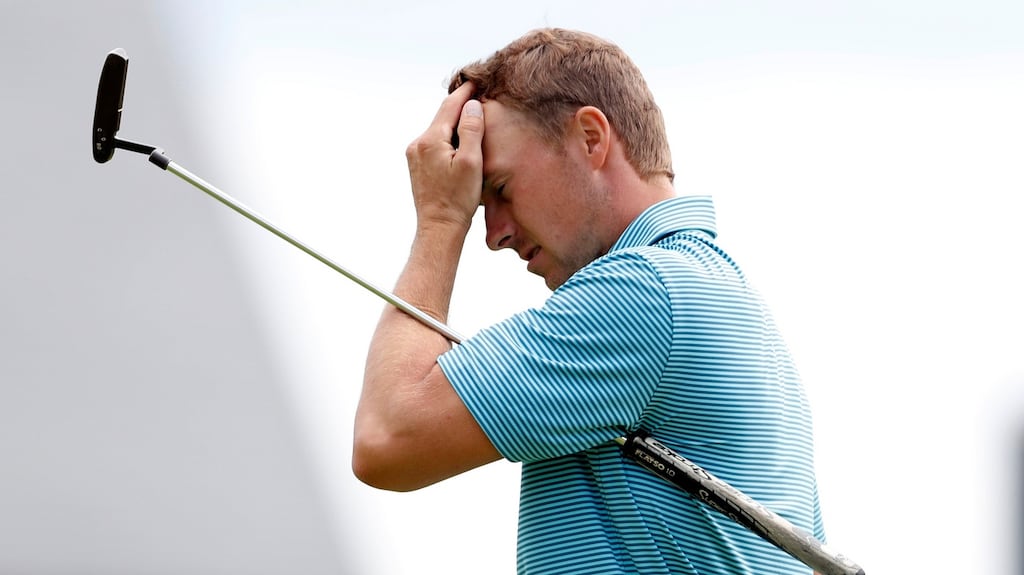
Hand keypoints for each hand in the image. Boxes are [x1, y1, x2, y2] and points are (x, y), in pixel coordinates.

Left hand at [405, 82, 484, 229]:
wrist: (439, 228)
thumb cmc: (458, 199)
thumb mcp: (471, 162)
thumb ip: (471, 130)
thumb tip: (471, 105)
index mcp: (430, 140)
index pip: (449, 107)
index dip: (465, 93)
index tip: (476, 81)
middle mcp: (417, 144)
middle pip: (442, 116)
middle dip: (460, 105)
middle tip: (476, 92)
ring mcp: (415, 155)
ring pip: (438, 129)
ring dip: (454, 122)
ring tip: (472, 115)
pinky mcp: (417, 165)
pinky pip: (434, 142)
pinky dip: (448, 136)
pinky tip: (460, 140)